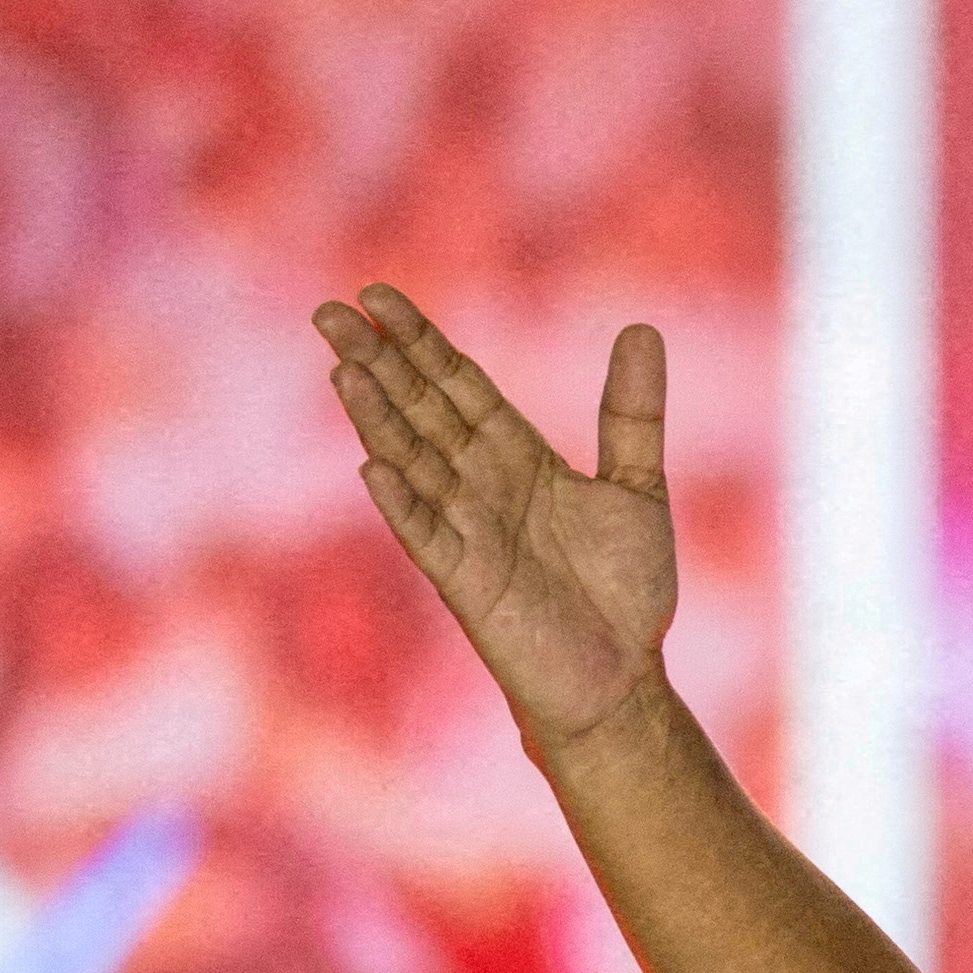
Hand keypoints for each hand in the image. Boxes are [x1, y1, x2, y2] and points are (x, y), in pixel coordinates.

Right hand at [314, 285, 675, 751]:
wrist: (622, 678)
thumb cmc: (624, 588)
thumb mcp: (637, 484)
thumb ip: (632, 411)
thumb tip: (642, 327)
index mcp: (517, 457)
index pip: (457, 385)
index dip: (419, 341)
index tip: (378, 294)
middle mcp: (482, 486)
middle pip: (420, 411)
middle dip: (379, 362)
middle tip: (330, 312)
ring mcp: (468, 532)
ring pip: (412, 462)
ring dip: (377, 418)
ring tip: (344, 369)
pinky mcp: (468, 583)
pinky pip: (428, 536)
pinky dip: (403, 502)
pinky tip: (374, 466)